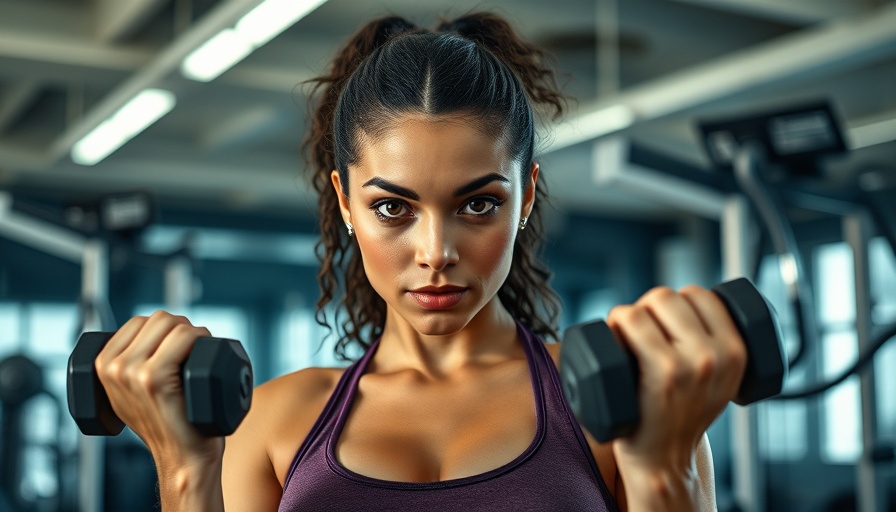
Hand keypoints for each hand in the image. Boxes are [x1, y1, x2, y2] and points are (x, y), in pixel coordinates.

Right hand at [95, 311, 223, 467]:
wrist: (182, 458)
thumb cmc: (166, 424)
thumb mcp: (130, 394)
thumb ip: (126, 367)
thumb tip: (143, 335)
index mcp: (102, 365)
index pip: (140, 321)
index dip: (165, 329)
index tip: (177, 349)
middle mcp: (114, 367)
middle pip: (159, 318)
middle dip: (182, 329)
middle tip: (192, 356)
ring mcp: (133, 373)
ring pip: (175, 325)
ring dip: (195, 335)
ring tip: (197, 359)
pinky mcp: (156, 380)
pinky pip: (186, 337)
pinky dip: (201, 340)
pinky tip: (202, 359)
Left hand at [607, 285, 746, 474]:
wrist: (664, 463)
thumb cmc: (681, 416)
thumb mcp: (718, 379)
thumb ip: (712, 343)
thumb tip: (683, 300)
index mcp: (736, 351)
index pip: (701, 295)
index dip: (675, 304)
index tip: (663, 326)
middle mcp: (716, 356)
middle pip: (668, 296)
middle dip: (647, 309)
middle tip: (640, 339)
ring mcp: (687, 365)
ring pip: (645, 306)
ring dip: (626, 318)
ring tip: (626, 345)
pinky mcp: (659, 374)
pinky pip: (629, 320)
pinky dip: (613, 326)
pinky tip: (614, 347)